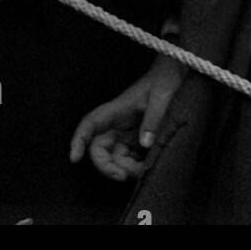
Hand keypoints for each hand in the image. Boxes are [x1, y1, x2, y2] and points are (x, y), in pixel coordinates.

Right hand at [69, 54, 186, 180]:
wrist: (175, 73)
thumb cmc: (165, 79)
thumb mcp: (162, 96)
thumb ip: (153, 119)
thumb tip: (144, 143)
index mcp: (118, 109)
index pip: (90, 123)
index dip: (78, 140)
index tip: (75, 158)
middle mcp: (117, 122)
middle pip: (99, 149)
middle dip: (107, 166)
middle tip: (125, 176)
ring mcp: (126, 131)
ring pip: (114, 157)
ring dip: (124, 169)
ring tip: (142, 170)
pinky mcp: (137, 138)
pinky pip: (129, 157)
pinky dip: (135, 166)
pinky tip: (147, 166)